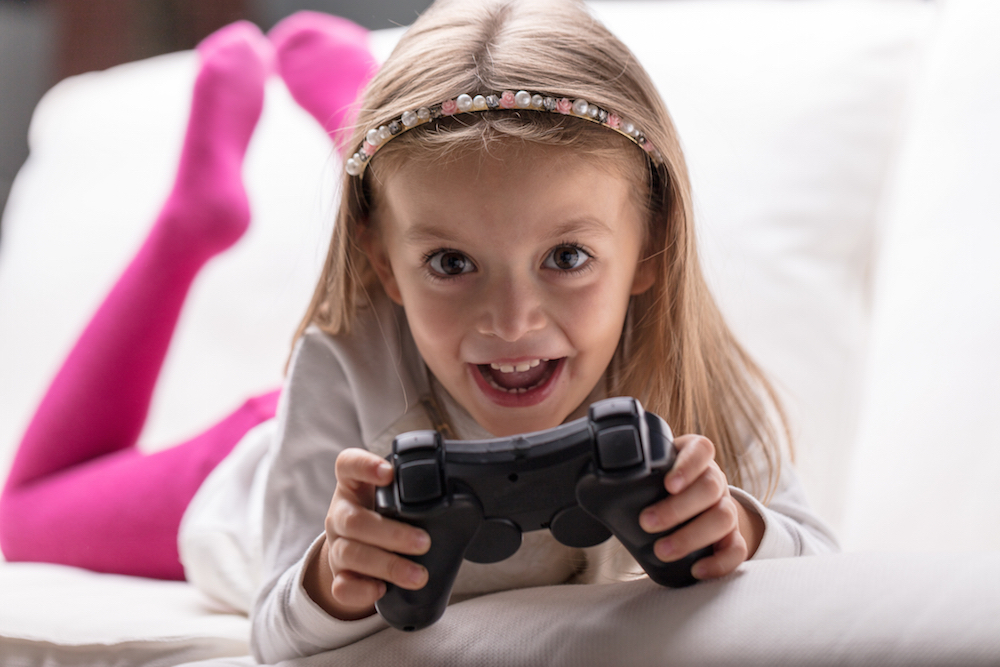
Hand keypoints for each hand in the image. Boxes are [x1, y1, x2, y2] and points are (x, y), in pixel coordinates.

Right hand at [303, 448, 431, 619]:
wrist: (359, 552)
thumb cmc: (385, 517)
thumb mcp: (393, 498)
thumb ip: (414, 492)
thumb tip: (464, 500)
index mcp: (353, 486)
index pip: (348, 465)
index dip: (364, 466)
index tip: (388, 473)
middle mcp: (340, 514)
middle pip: (353, 520)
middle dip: (391, 533)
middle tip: (424, 542)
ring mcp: (336, 546)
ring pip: (350, 553)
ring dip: (387, 565)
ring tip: (418, 575)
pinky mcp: (338, 576)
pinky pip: (341, 585)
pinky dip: (361, 589)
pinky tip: (381, 589)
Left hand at [637, 435, 763, 579]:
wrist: (690, 510)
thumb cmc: (659, 490)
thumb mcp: (648, 476)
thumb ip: (628, 475)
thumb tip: (584, 484)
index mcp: (694, 458)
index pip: (701, 449)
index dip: (688, 465)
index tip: (667, 484)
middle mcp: (714, 480)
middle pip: (710, 487)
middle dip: (677, 508)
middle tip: (646, 522)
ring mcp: (726, 507)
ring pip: (723, 517)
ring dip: (691, 536)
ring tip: (662, 550)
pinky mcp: (732, 536)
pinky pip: (737, 548)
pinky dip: (720, 562)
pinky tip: (698, 570)